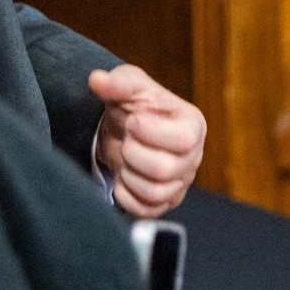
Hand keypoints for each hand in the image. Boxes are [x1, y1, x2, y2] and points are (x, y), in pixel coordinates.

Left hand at [91, 65, 207, 218]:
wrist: (126, 132)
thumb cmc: (134, 107)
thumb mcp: (129, 86)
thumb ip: (117, 82)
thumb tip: (96, 80)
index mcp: (193, 125)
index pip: (183, 139)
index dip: (148, 130)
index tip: (134, 119)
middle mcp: (194, 157)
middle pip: (163, 170)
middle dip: (132, 153)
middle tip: (127, 140)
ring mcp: (181, 183)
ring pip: (154, 193)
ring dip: (128, 174)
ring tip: (126, 157)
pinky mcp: (165, 202)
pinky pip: (145, 210)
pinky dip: (126, 194)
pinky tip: (123, 176)